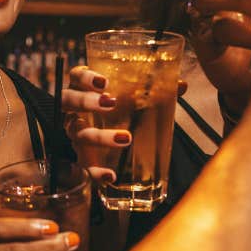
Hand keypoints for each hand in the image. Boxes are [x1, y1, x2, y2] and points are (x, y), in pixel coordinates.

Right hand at [62, 65, 184, 183]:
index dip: (86, 77)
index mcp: (84, 87)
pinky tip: (111, 175)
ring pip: (77, 133)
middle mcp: (74, 109)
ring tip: (125, 137)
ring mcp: (76, 132)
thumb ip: (156, 89)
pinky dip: (95, 171)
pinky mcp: (82, 155)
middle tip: (110, 103)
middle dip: (87, 102)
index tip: (104, 82)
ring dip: (99, 136)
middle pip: (69, 101)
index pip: (76, 76)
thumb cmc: (122, 107)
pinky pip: (84, 164)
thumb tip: (181, 85)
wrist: (115, 130)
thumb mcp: (136, 96)